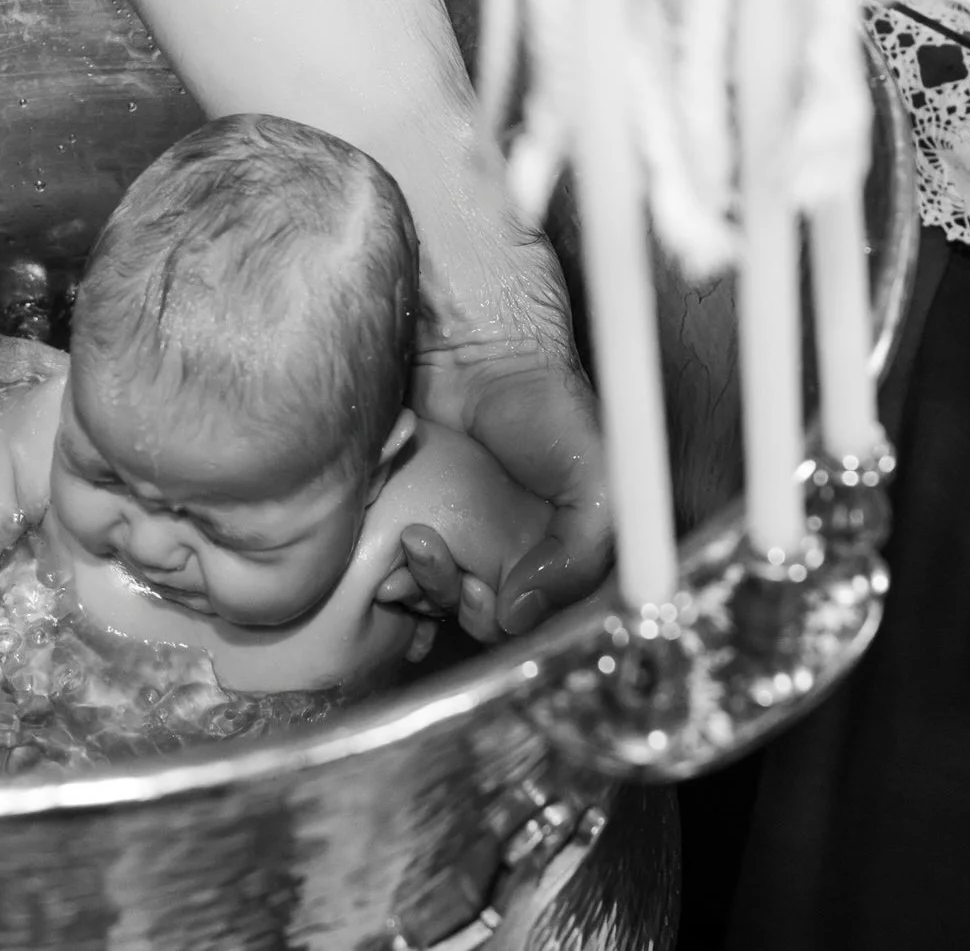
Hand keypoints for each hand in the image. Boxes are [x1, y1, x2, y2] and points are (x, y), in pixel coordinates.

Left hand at [396, 337, 610, 640]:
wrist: (479, 345)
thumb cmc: (548, 408)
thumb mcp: (595, 484)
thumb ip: (580, 557)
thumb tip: (518, 617)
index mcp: (536, 558)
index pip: (509, 624)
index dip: (492, 618)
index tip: (481, 587)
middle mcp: (486, 553)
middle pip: (456, 614)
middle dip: (443, 593)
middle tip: (429, 548)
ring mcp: (436, 532)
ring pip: (414, 592)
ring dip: (409, 578)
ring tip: (410, 533)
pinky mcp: (391, 509)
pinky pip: (374, 558)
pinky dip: (376, 558)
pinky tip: (385, 534)